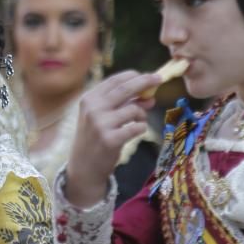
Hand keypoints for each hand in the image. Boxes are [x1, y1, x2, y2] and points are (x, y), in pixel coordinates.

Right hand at [65, 70, 159, 206]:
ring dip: (142, 114)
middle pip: (125, 89)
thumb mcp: (103, 117)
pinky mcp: (110, 140)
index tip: (149, 75)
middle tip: (159, 79)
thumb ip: (123, 104)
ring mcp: (100, 124)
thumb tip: (150, 96)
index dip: (134, 76)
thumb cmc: (95, 139)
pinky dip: (141, 128)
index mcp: (89, 99)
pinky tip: (135, 132)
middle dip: (145, 81)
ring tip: (139, 121)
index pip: (114, 80)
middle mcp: (93, 109)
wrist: (84, 168)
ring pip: (134, 109)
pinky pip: (137, 127)